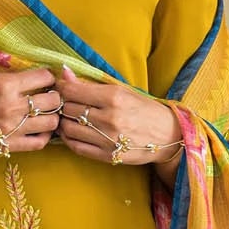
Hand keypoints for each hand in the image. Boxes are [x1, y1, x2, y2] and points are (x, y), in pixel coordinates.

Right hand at [0, 68, 62, 156]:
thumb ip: (7, 77)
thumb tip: (30, 76)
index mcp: (5, 85)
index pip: (43, 77)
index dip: (49, 77)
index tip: (46, 79)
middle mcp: (12, 106)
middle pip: (53, 100)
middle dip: (54, 96)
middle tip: (49, 96)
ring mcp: (12, 128)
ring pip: (51, 122)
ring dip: (52, 117)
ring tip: (46, 113)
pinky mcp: (9, 145)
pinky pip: (40, 143)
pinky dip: (45, 136)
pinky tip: (40, 130)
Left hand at [54, 66, 182, 179]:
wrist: (167, 135)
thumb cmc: (143, 109)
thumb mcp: (121, 90)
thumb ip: (91, 83)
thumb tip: (65, 72)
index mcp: (114, 97)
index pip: (72, 91)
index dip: (61, 88)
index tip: (61, 88)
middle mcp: (110, 118)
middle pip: (68, 109)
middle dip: (62, 105)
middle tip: (63, 103)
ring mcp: (108, 139)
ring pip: (69, 129)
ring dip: (63, 122)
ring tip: (67, 118)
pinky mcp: (108, 156)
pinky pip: (76, 147)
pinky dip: (68, 138)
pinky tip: (71, 132)